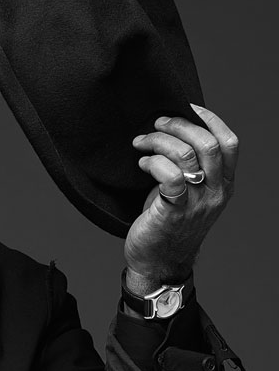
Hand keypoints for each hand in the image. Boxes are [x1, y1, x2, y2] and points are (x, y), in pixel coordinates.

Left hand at [125, 104, 238, 291]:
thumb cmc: (167, 225)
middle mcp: (215, 193)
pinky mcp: (174, 212)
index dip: (211, 120)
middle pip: (208, 144)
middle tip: (157, 123)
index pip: (229, 143)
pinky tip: (142, 164)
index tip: (188, 107)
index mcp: (224, 185)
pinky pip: (169, 177)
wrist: (157, 262)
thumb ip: (189, 168)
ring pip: (187, 156)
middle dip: (180, 126)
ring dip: (160, 141)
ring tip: (142, 143)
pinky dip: (153, 163)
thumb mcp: (188, 194)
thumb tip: (173, 133)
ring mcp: (197, 203)